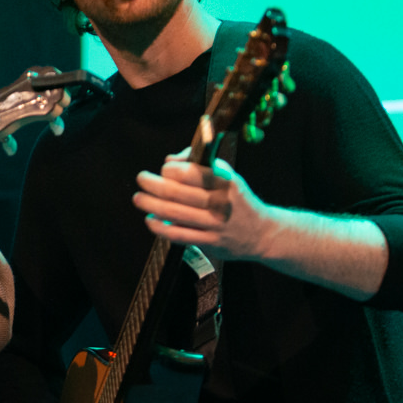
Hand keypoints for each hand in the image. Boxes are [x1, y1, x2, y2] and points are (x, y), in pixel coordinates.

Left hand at [133, 155, 274, 261]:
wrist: (263, 233)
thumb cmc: (237, 200)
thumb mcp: (227, 176)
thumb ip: (199, 165)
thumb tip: (170, 160)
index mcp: (225, 181)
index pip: (191, 172)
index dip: (170, 170)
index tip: (163, 169)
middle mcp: (220, 202)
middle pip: (178, 193)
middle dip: (153, 184)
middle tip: (142, 179)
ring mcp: (215, 224)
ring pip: (175, 214)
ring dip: (151, 205)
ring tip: (139, 199)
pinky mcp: (210, 243)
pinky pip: (179, 235)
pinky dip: (161, 228)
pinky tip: (151, 221)